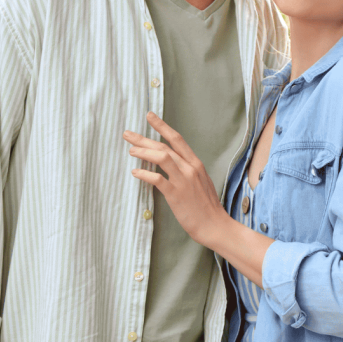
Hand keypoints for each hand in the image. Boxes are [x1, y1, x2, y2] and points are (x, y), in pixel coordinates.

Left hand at [124, 112, 227, 245]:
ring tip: (131, 151)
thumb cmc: (206, 206)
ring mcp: (183, 181)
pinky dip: (145, 174)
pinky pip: (158, 179)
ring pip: (161, 158)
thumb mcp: (201, 181)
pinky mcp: (176, 194)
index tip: (149, 116)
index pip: (177, 139)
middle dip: (144, 139)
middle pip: (164, 147)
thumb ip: (187, 170)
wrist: (214, 225)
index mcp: (196, 164)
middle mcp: (190, 168)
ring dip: (144, 152)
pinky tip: (136, 173)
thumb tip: (171, 163)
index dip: (162, 126)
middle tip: (128, 134)